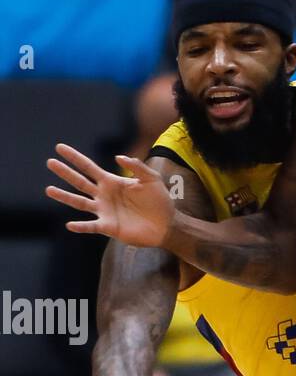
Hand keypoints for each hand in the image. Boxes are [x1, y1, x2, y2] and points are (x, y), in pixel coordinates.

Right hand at [46, 144, 173, 247]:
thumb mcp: (151, 178)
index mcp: (111, 182)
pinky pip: (91, 226)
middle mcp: (104, 195)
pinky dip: (81, 226)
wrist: (167, 224)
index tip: (59, 148)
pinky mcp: (109, 227)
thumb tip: (118, 157)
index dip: (75, 157)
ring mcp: (104, 211)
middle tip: (50, 162)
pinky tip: (70, 225)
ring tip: (49, 190)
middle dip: (65, 172)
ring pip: (79, 202)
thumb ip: (136, 166)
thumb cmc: (159, 201)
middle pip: (79, 182)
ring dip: (64, 197)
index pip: (88, 167)